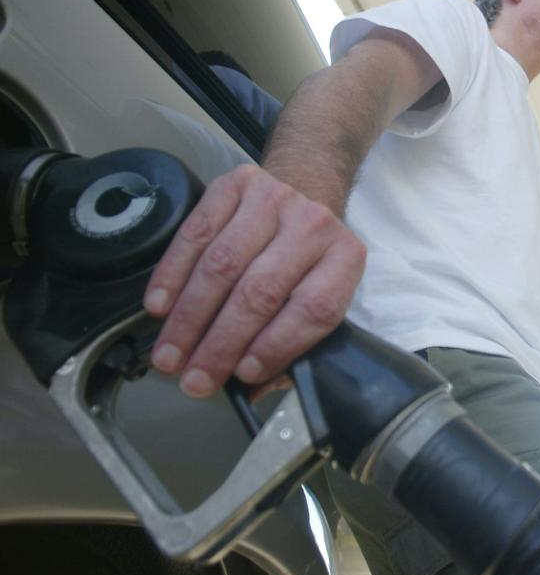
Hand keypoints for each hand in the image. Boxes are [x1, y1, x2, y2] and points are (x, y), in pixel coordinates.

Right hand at [143, 164, 365, 397]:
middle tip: (193, 378)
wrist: (303, 189)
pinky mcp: (238, 184)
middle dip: (220, 343)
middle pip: (260, 292)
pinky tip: (160, 308)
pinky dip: (173, 275)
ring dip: (189, 318)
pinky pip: (196, 234)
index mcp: (344, 259)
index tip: (242, 375)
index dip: (276, 346)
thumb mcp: (318, 295)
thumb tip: (253, 390)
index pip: (313, 309)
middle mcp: (314, 225)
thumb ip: (293, 344)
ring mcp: (275, 200)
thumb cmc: (306, 259)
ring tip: (170, 355)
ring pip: (222, 265)